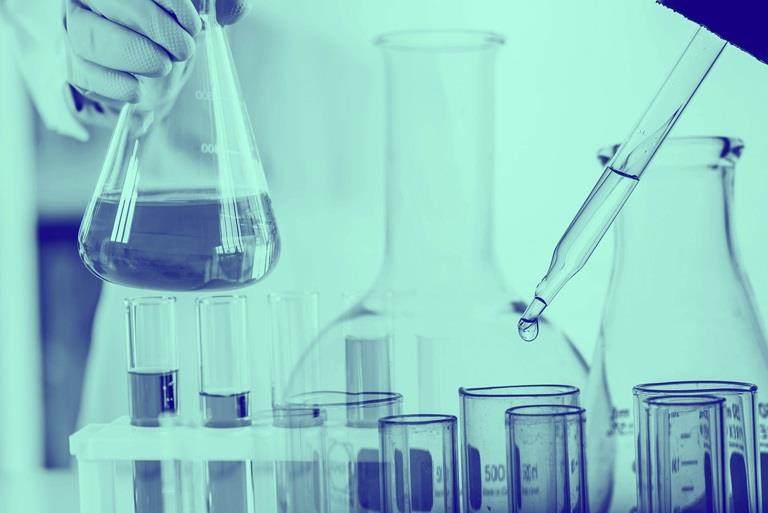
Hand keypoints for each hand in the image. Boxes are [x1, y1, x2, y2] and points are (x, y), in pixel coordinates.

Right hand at [64, 0, 249, 107]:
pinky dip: (115, 86)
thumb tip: (235, 11)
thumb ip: (218, 1)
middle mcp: (88, 0)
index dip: (168, 2)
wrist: (157, 61)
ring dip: (132, 54)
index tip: (192, 24)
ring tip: (162, 66)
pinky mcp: (78, 66)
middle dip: (153, 26)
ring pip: (87, 36)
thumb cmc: (174, 25)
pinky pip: (83, 75)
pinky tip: (139, 90)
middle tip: (183, 49)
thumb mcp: (195, 9)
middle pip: (106, 2)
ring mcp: (77, 31)